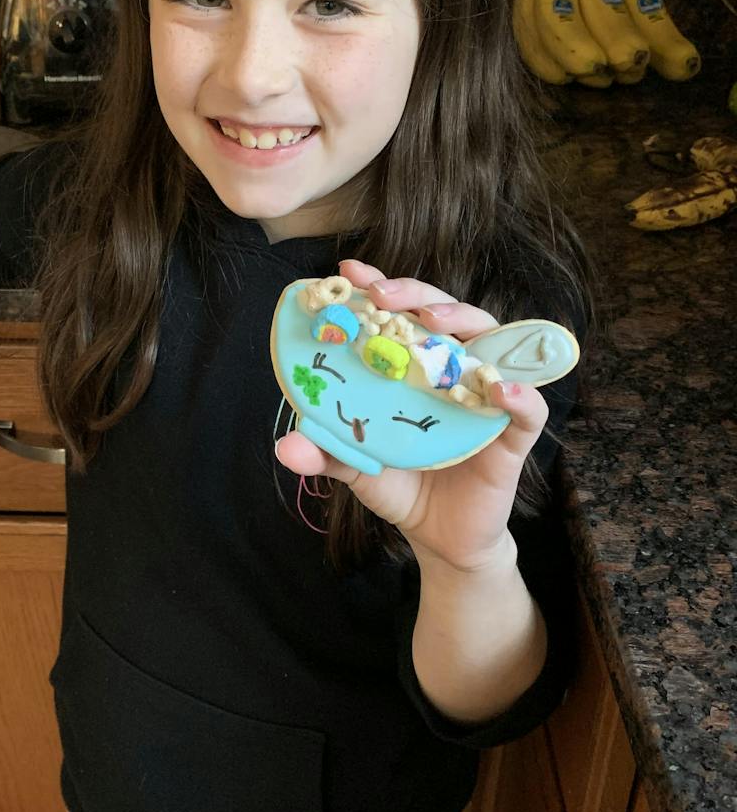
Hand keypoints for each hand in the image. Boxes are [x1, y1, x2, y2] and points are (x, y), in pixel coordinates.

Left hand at [274, 259, 548, 572]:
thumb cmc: (399, 485)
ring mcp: (486, 399)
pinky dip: (519, 396)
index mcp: (414, 367)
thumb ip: (325, 451)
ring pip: (490, 342)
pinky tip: (500, 388)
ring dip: (464, 322)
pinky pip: (526, 411)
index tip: (348, 272)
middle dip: (415, 295)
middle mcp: (452, 370)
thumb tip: (286, 446)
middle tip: (383, 294)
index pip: (401, 314)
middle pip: (444, 314)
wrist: (438, 538)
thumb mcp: (356, 466)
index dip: (379, 287)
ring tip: (436, 321)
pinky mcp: (512, 437)